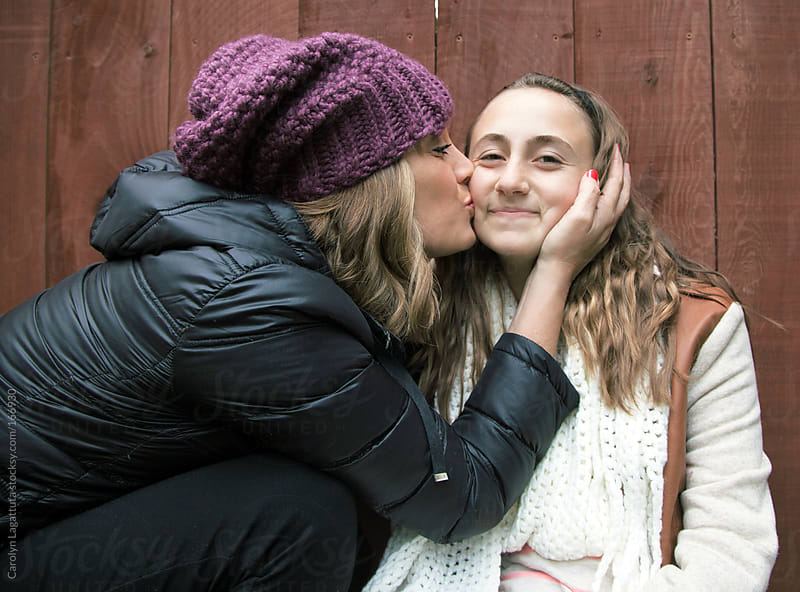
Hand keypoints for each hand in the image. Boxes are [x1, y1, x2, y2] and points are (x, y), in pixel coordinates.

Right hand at [537, 144, 629, 279]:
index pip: (616, 183)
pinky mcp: (593, 239)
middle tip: (622, 159)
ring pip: (617, 204)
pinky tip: (603, 202)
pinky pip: (609, 213)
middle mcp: (607, 223)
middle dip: (623, 174)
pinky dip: (611, 200)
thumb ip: (588, 194)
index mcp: (605, 214)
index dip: (616, 164)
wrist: (556, 273)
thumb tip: (594, 173)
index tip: (617, 148)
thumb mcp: (576, 216)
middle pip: (622, 193)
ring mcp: (601, 232)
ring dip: (620, 187)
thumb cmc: (562, 245)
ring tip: (618, 176)